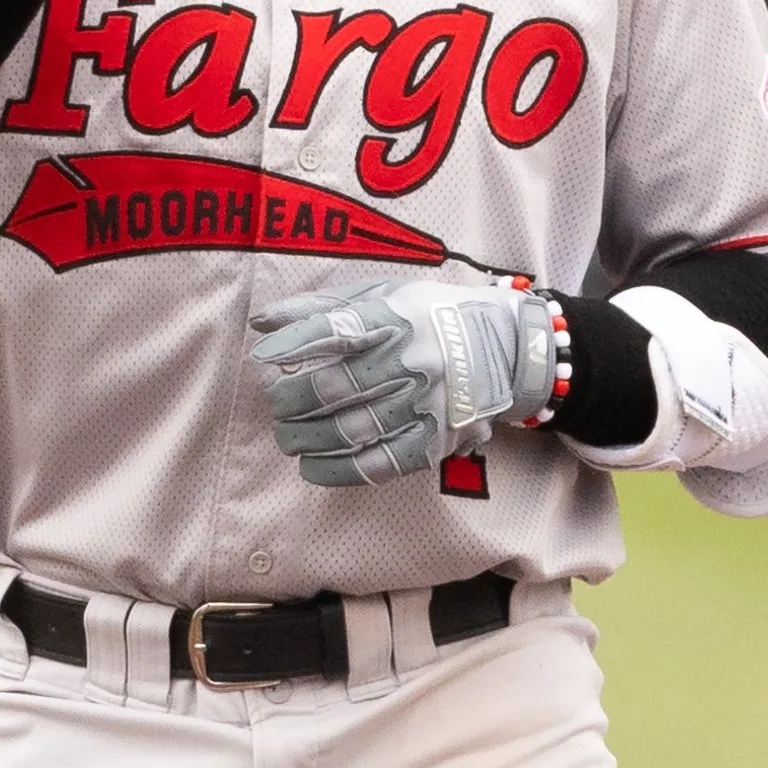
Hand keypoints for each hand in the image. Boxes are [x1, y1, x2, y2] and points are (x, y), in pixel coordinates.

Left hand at [249, 279, 557, 486]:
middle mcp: (413, 359)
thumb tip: (262, 321)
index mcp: (397, 316)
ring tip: (287, 436)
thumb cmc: (429, 316)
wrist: (505, 346)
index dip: (295, 344)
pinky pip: (378, 464)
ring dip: (306, 438)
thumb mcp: (383, 296)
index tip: (262, 358)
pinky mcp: (436, 441)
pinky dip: (336, 471)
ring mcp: (426, 403)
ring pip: (351, 429)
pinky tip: (311, 467)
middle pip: (336, 385)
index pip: (337, 329)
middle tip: (275, 403)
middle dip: (291, 399)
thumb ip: (322, 308)